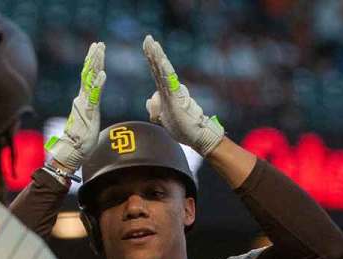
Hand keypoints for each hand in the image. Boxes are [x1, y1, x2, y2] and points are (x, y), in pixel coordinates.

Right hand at [44, 42, 106, 172]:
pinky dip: (98, 84)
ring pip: (90, 80)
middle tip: (98, 43)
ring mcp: (85, 105)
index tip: (96, 49)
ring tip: (100, 51)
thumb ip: (88, 112)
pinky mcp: (88, 113)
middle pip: (88, 74)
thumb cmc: (80, 141)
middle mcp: (82, 99)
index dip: (92, 63)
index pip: (88, 77)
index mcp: (84, 100)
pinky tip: (103, 74)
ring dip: (96, 65)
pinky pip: (94, 96)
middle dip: (94, 58)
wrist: (71, 153)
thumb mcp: (88, 122)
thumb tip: (89, 107)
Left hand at [142, 35, 224, 155]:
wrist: (196, 136)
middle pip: (159, 67)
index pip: (156, 71)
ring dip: (158, 57)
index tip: (147, 44)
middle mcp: (170, 89)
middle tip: (148, 37)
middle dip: (153, 52)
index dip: (151, 58)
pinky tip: (161, 61)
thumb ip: (155, 109)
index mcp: (165, 92)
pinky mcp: (177, 98)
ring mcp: (174, 92)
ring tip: (153, 44)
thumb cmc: (182, 127)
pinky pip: (170, 81)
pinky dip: (165, 70)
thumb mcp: (162, 118)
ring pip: (164, 71)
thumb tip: (148, 99)